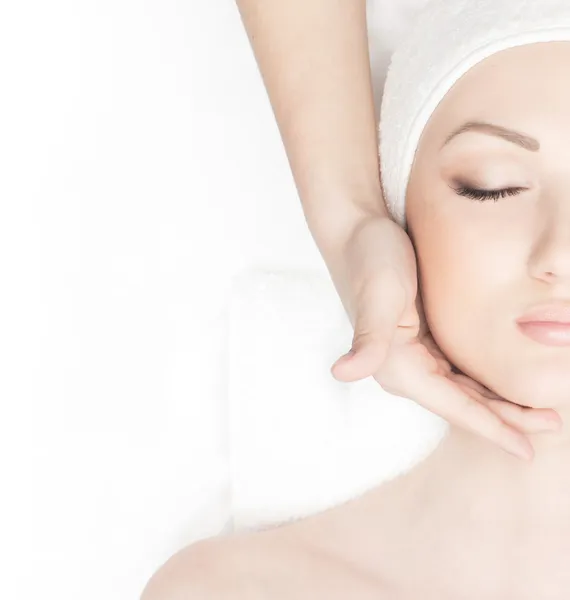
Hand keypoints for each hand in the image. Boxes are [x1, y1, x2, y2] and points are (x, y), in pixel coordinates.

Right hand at [330, 216, 561, 460]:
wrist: (358, 233)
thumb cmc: (370, 258)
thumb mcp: (378, 294)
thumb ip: (368, 337)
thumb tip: (342, 372)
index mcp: (397, 365)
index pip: (454, 406)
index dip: (492, 429)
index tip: (526, 451)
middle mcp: (405, 369)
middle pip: (463, 406)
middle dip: (506, 421)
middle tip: (551, 427)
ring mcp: (414, 357)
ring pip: (465, 392)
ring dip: (500, 405)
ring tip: (539, 413)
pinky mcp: (421, 342)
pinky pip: (460, 373)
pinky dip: (486, 383)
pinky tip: (506, 383)